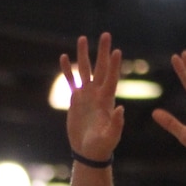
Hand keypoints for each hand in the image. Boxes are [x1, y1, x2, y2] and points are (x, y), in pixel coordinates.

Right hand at [59, 33, 124, 160]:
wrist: (88, 151)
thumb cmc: (102, 145)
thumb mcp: (111, 136)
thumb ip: (116, 123)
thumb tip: (121, 108)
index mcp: (107, 100)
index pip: (111, 78)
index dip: (113, 65)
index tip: (116, 50)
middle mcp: (98, 93)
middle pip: (100, 68)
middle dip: (102, 52)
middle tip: (105, 34)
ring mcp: (86, 95)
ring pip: (84, 70)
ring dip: (84, 55)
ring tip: (82, 38)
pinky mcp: (75, 99)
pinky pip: (71, 81)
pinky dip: (68, 70)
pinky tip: (64, 57)